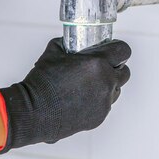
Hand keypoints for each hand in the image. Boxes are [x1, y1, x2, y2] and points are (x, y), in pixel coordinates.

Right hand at [0, 38, 130, 152]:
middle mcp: (106, 82)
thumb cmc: (42, 82)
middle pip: (124, 72)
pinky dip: (98, 101)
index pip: (123, 50)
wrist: (34, 112)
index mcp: (97, 64)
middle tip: (101, 68)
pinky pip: (105, 105)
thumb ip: (68, 44)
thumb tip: (73, 41)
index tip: (113, 50)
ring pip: (116, 90)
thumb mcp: (53, 52)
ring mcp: (104, 102)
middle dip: (115, 68)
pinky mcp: (99, 117)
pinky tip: (82, 99)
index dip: (118, 49)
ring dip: (108, 86)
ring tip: (89, 85)